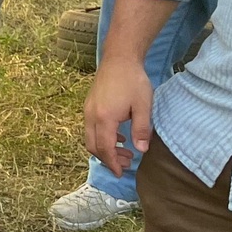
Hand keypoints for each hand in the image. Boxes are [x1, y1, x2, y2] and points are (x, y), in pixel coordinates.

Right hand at [86, 53, 151, 173]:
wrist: (119, 58)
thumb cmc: (133, 81)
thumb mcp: (143, 106)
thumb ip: (142, 129)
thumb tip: (141, 150)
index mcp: (105, 118)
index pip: (105, 148)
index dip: (113, 163)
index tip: (122, 173)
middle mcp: (91, 116)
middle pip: (93, 146)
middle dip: (108, 159)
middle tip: (127, 163)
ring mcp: (88, 110)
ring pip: (90, 138)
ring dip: (105, 148)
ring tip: (125, 150)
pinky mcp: (89, 105)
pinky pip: (91, 128)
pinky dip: (102, 137)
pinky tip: (119, 136)